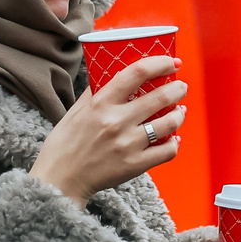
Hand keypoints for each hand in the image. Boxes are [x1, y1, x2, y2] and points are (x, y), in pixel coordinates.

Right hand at [31, 56, 186, 205]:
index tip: (171, 62)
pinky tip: (173, 138)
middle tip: (180, 87)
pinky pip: (167, 151)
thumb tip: (113, 73)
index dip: (159, 63)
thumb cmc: (65, 143)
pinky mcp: (135, 165)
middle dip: (177, 89)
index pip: (137, 73)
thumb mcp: (76, 110)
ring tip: (179, 111)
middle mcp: (116, 122)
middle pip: (160, 97)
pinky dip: (174, 143)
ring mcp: (128, 144)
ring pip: (169, 123)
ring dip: (179, 114)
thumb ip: (96, 91)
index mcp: (101, 103)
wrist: (60, 179)